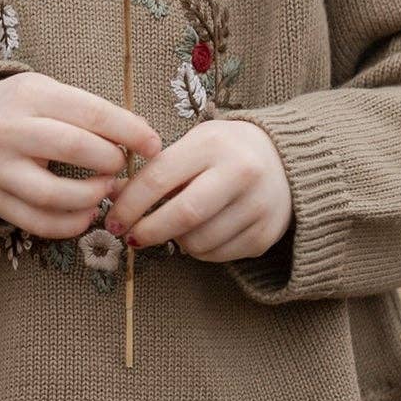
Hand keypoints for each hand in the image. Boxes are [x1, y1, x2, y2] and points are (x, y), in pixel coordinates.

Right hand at [0, 71, 165, 240]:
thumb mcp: (49, 93)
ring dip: (92, 197)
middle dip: (110, 162)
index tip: (153, 145)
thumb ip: (90, 113)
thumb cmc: (20, 108)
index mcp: (30, 96)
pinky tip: (86, 214)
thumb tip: (142, 140)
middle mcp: (9, 131)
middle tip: (120, 167)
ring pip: (55, 194)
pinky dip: (70, 224)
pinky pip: (37, 222)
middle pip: (74, 149)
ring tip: (104, 190)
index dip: (130, 132)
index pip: (92, 113)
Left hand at [99, 116, 292, 263]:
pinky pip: (218, 256)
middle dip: (149, 231)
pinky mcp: (267, 233)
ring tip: (176, 229)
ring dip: (176, 242)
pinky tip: (202, 233)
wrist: (286, 159)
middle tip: (132, 237)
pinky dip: (200, 251)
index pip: (159, 178)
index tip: (114, 220)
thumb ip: (155, 171)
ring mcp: (258, 204)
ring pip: (199, 242)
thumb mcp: (192, 146)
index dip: (129, 204)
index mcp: (213, 144)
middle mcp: (241, 172)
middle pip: (183, 216)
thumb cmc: (225, 151)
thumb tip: (115, 198)